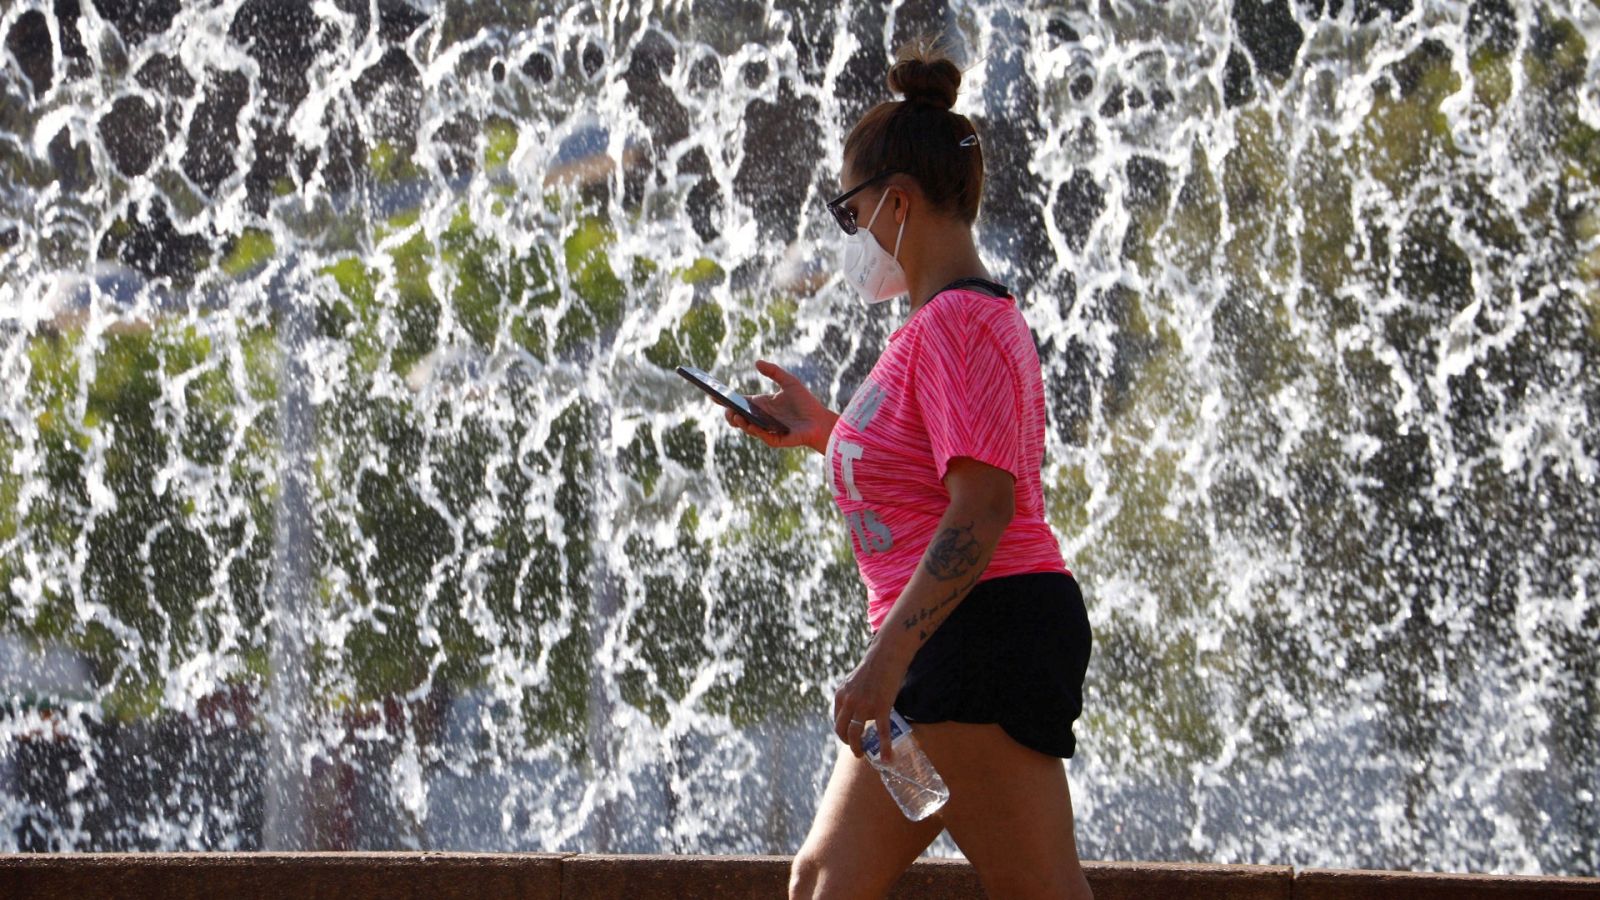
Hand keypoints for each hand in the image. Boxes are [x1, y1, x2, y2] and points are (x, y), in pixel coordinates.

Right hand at [723, 360, 836, 453]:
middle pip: (738, 417)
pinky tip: (749, 422)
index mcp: (760, 405)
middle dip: (728, 412)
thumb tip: (756, 362)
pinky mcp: (774, 439)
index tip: (712, 393)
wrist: (820, 420)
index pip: (738, 402)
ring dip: (739, 421)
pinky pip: (761, 435)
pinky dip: (754, 429)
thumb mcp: (789, 382)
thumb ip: (774, 372)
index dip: (725, 399)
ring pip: (747, 427)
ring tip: (734, 414)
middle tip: (724, 406)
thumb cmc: (805, 402)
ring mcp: (765, 430)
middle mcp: (760, 418)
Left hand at [832, 644, 907, 761]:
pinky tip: (888, 758)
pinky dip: (884, 747)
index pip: (837, 720)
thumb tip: (855, 708)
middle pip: (842, 730)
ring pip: (856, 734)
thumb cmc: (873, 667)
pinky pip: (882, 732)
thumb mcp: (854, 681)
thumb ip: (851, 695)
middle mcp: (849, 702)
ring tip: (863, 754)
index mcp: (841, 695)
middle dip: (848, 742)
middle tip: (856, 748)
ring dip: (858, 748)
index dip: (842, 732)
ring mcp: (864, 706)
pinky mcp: (881, 708)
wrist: (887, 655)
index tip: (850, 737)